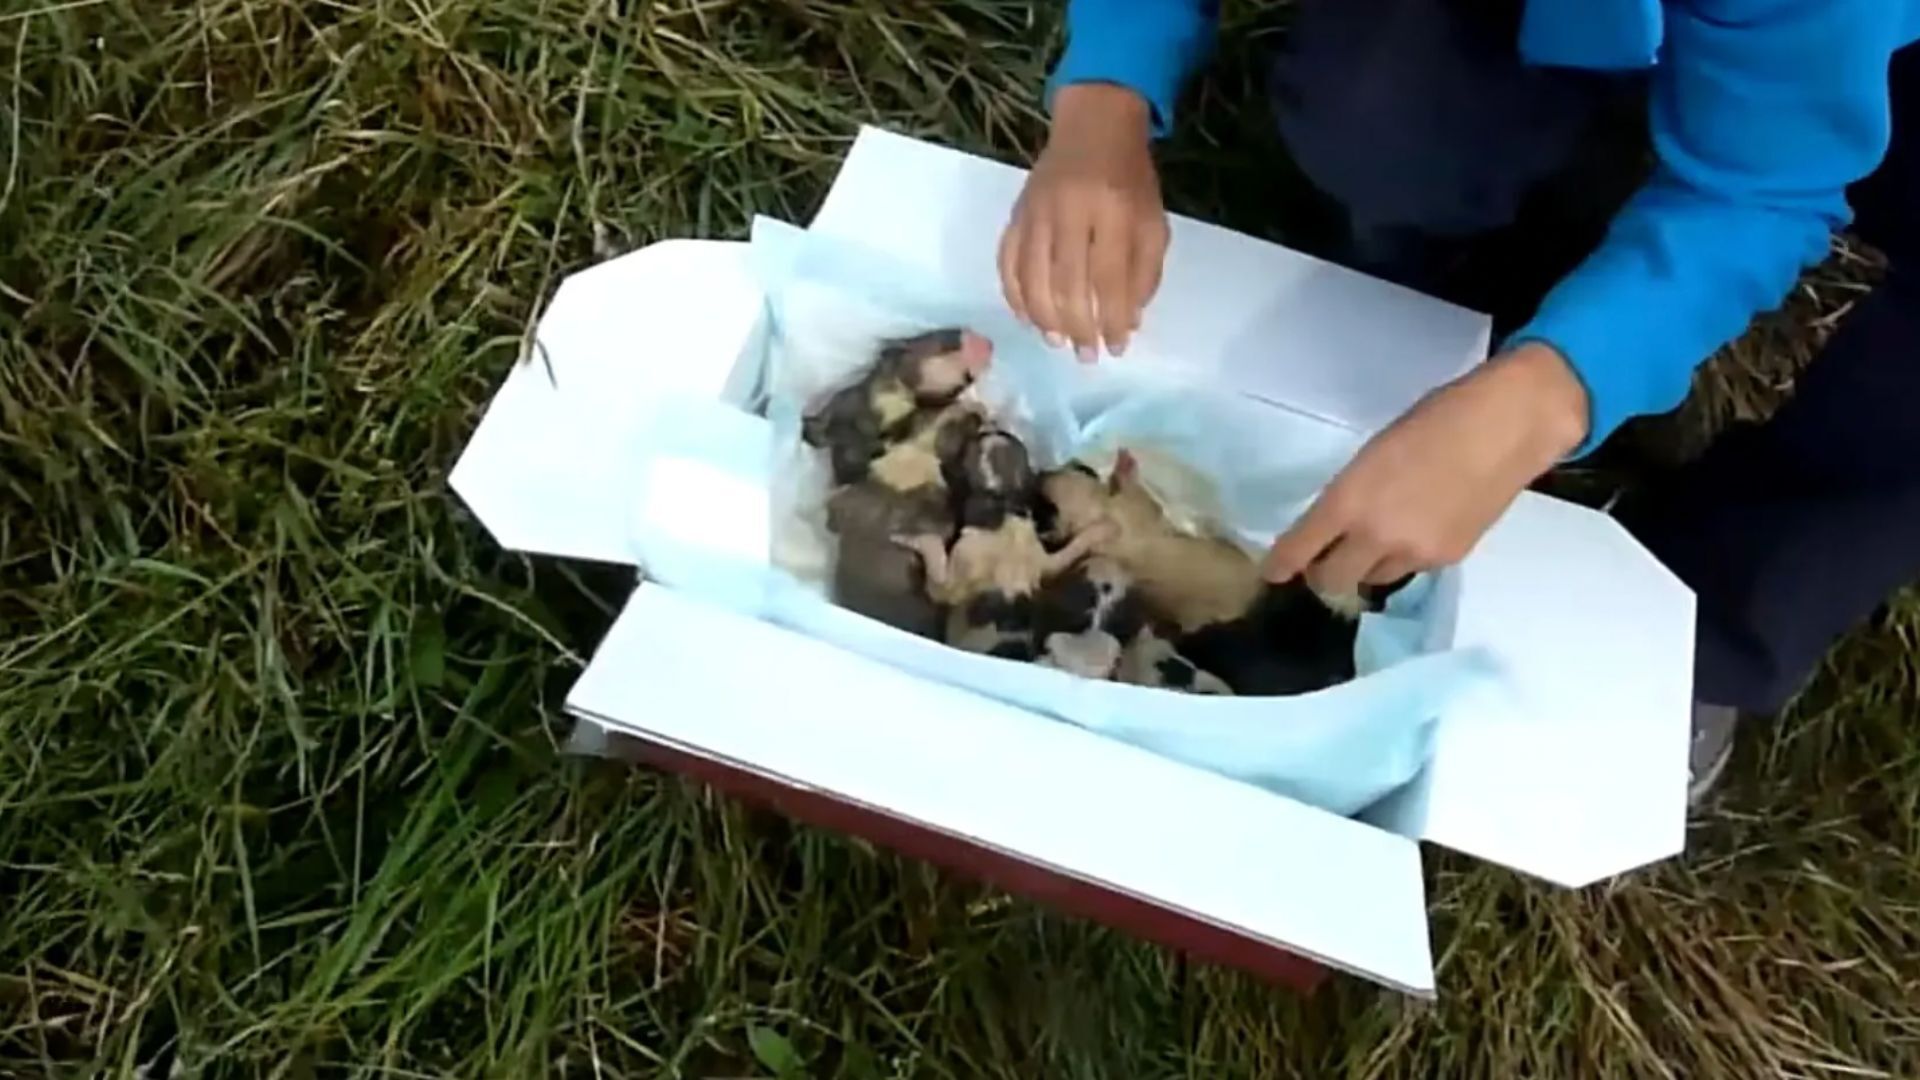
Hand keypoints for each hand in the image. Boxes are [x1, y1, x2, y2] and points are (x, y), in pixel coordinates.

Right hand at [999, 82, 1168, 360]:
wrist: (1093, 127)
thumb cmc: (1130, 180)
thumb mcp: (1154, 221)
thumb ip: (1144, 272)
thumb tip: (1126, 324)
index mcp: (1111, 209)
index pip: (1108, 277)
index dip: (1111, 318)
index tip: (1117, 348)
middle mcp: (1068, 210)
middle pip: (1066, 283)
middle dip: (1078, 327)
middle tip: (1086, 356)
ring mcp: (1035, 212)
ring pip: (1031, 277)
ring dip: (1044, 318)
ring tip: (1058, 342)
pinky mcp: (1015, 214)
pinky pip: (1006, 262)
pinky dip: (1015, 296)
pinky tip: (1028, 319)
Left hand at [1262, 343, 1590, 596]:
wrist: (1509, 425)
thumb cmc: (1437, 419)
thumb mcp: (1375, 450)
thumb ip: (1352, 493)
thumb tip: (1335, 523)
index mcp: (1350, 499)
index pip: (1302, 547)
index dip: (1281, 564)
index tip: (1272, 572)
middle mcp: (1377, 534)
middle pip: (1332, 580)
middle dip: (1323, 573)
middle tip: (1324, 559)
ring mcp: (1415, 552)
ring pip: (1372, 579)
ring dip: (1364, 567)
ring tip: (1375, 541)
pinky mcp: (1448, 559)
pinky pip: (1410, 569)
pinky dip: (1403, 557)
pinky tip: (1415, 530)